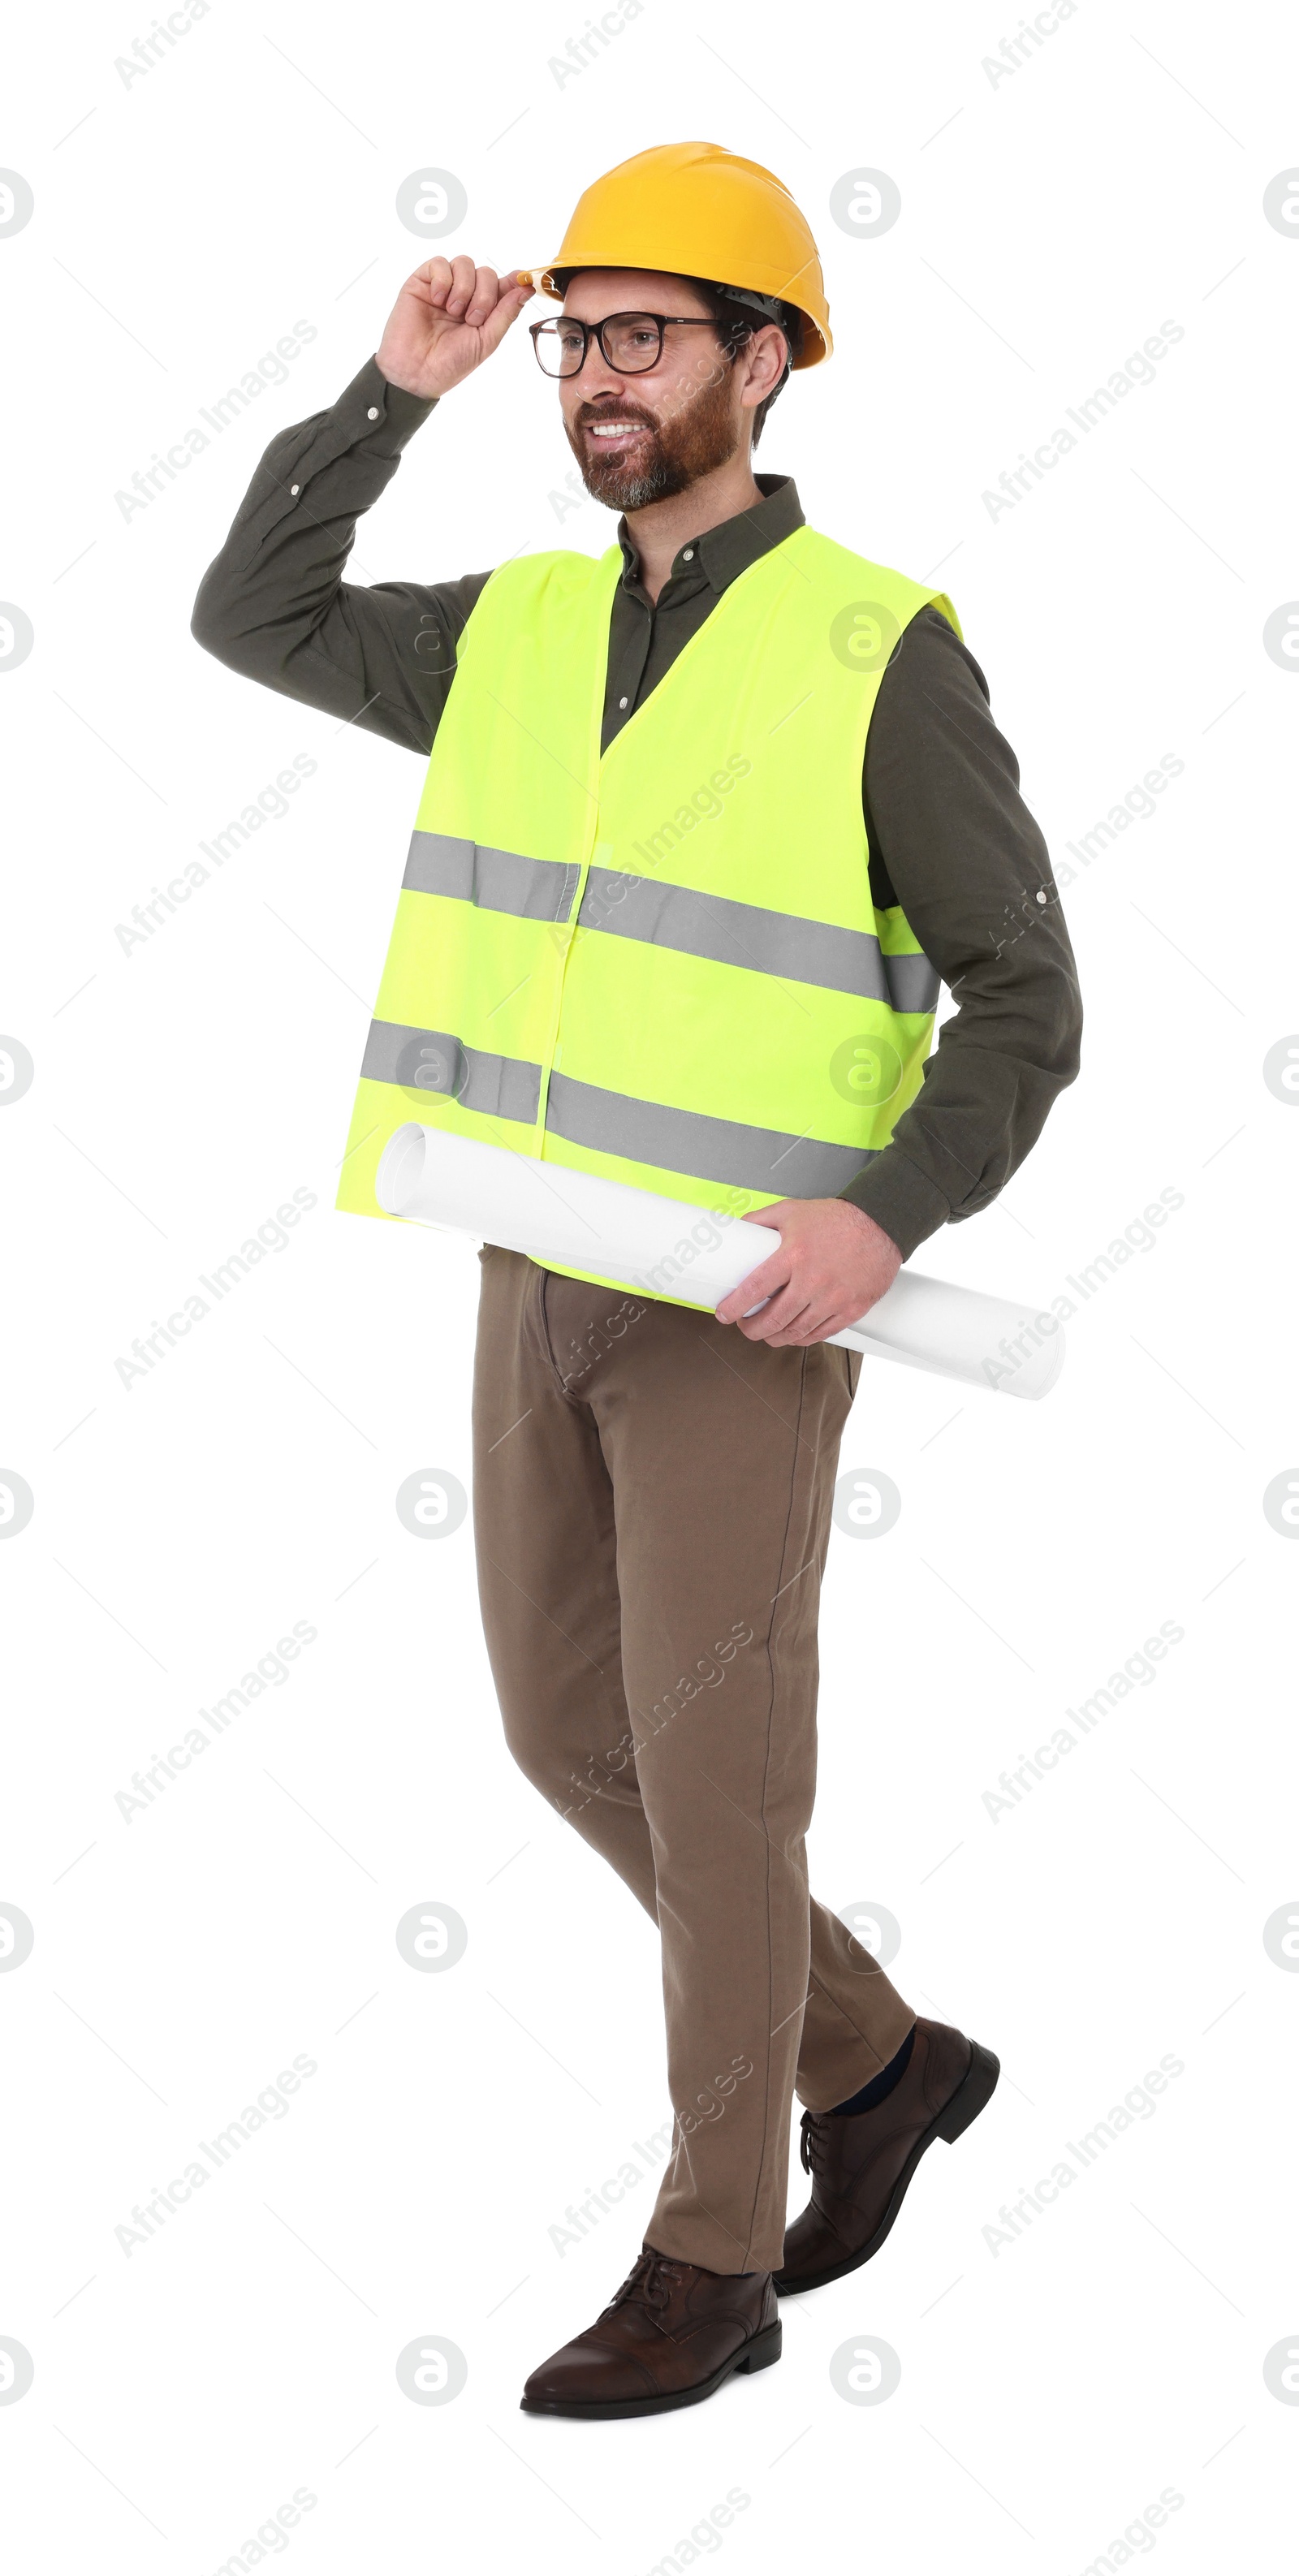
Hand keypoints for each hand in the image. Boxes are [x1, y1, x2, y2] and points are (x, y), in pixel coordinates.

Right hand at [376, 257, 534, 400]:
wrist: (416, 372)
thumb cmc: (451, 362)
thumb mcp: (486, 340)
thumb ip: (506, 313)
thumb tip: (527, 288)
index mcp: (483, 310)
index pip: (503, 284)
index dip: (514, 280)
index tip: (523, 281)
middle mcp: (465, 295)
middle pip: (486, 272)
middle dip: (484, 295)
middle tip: (471, 319)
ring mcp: (444, 287)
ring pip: (464, 263)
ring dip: (463, 288)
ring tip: (453, 312)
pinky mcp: (422, 282)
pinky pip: (439, 263)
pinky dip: (442, 280)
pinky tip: (437, 300)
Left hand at [714, 1199, 902, 1345]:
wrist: (881, 1224)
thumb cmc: (837, 1219)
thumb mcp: (792, 1210)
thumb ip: (761, 1220)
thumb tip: (737, 1229)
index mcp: (794, 1256)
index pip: (755, 1289)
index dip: (734, 1307)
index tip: (725, 1314)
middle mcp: (813, 1281)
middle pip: (773, 1320)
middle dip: (751, 1329)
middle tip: (744, 1326)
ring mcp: (834, 1299)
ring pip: (795, 1332)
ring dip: (774, 1337)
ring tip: (766, 1332)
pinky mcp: (852, 1310)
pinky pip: (821, 1335)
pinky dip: (801, 1338)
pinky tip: (793, 1334)